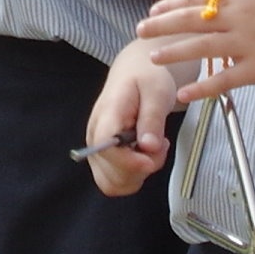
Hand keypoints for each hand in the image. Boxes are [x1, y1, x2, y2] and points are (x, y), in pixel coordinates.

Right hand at [81, 47, 181, 198]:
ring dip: (138, 175)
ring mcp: (97, 149)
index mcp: (107, 115)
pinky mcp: (103, 158)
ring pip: (112, 183)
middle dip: (141, 168)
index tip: (151, 157)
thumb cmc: (147, 77)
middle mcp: (94, 136)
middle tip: (160, 143)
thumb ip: (152, 119)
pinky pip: (115, 182)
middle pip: (110, 173)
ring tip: (152, 149)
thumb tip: (148, 147)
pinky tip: (144, 156)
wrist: (135, 71)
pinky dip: (133, 177)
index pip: (105, 149)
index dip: (129, 161)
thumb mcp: (157, 91)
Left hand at [134, 0, 254, 97]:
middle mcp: (241, 16)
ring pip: (203, 48)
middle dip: (162, 26)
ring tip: (153, 57)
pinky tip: (184, 93)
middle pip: (193, 21)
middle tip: (139, 32)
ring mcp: (250, 43)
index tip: (153, 12)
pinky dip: (203, 87)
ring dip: (174, 53)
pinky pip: (225, 80)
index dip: (172, 6)